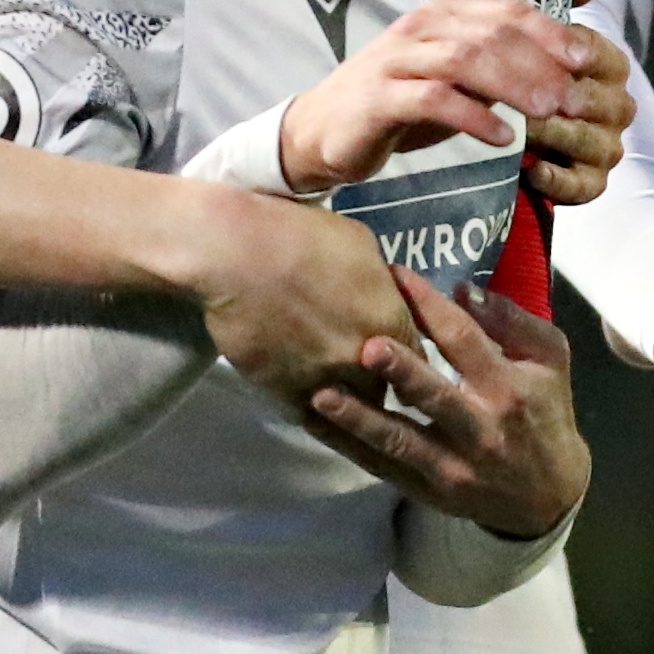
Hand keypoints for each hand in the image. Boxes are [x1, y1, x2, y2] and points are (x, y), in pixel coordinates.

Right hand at [180, 186, 415, 407]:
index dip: (408, 364)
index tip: (399, 364)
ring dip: (348, 406)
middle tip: (365, 378)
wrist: (237, 253)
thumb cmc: (301, 234)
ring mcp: (326, 381)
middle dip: (378, 385)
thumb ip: (380, 282)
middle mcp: (365, 360)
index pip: (416, 361)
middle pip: (385, 390)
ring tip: (341, 401)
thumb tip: (383, 294)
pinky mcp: (286, 394)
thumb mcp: (361, 244)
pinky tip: (315, 410)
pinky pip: (311, 419)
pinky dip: (316, 416)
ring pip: (350, 412)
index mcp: (391, 321)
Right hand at [278, 0, 636, 209]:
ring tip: (548, 113)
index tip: (587, 60)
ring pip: (465, 60)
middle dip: (540, 64)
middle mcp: (420, 29)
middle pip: (492, 34)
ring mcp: (396, 60)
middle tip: (575, 97)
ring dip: (514, 86)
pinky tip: (501, 138)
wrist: (324, 131)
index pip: (507, 11)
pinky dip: (472, 117)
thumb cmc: (400, 102)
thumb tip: (570, 48)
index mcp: (443, 15)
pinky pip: (432, 99)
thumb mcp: (458, 76)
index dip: (551, 32)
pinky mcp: (378, 97)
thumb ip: (504, 59)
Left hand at [300, 269, 589, 538]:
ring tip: (321, 396)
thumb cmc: (546, 414)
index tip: (394, 274)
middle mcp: (479, 428)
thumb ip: (513, 321)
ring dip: (360, 419)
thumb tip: (463, 288)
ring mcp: (452, 465)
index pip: (465, 340)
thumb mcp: (551, 360)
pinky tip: (313, 422)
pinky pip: (383, 467)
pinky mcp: (428, 489)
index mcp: (507, 388)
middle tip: (366, 347)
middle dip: (400, 372)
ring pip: (401, 441)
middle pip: (435, 397)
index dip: (430, 306)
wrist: (547, 497)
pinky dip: (348, 446)